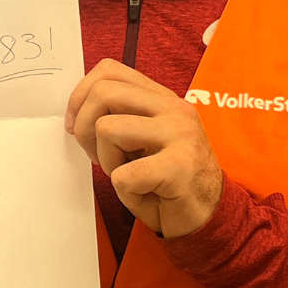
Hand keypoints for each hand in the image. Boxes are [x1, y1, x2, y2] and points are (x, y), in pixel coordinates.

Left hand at [65, 59, 222, 237]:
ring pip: (107, 129)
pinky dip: (124, 191)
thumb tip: (77, 110)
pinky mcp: (178, 167)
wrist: (210, 216)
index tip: (76, 125)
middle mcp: (174, 109)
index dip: (80, 95)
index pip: (110, 71)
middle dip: (84, 128)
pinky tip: (145, 194)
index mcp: (163, 99)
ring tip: (127, 176)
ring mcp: (179, 135)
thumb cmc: (168, 181)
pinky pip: (122, 175)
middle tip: (95, 156)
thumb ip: (122, 116)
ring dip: (106, 161)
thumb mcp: (145, 139)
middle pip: (103, 92)